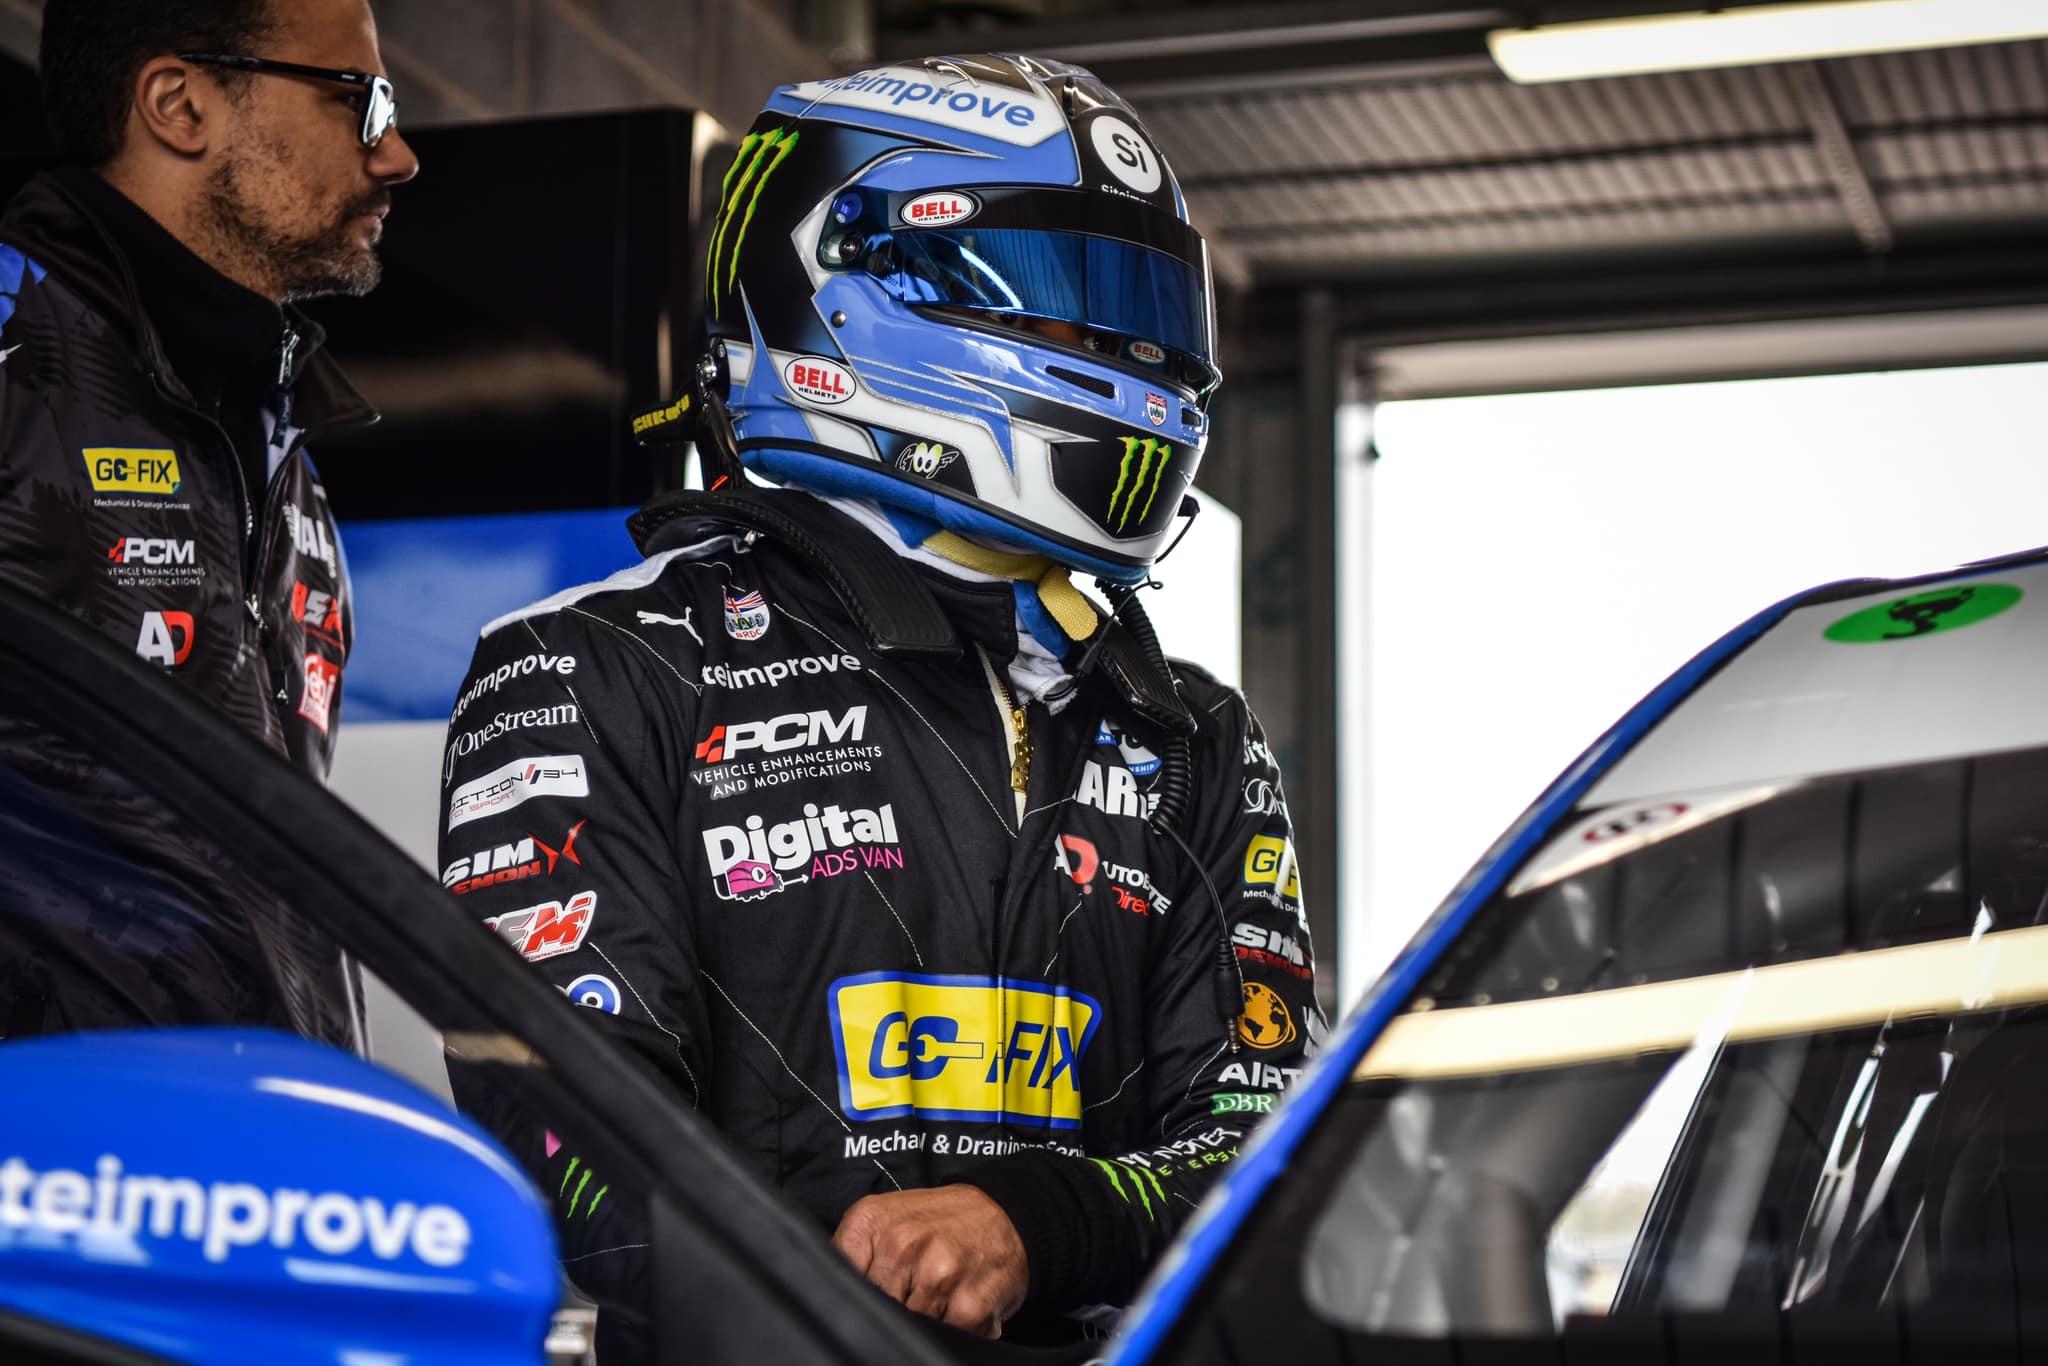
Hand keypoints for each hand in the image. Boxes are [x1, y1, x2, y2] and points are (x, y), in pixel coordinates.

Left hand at [832, 1184, 1028, 1337]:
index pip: (837, 1280)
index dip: (852, 1295)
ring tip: (936, 1293)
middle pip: (871, 1307)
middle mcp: (902, 1243)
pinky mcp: (968, 1307)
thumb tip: (831, 1300)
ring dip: (920, 1319)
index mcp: (870, 1221)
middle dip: (888, 1306)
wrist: (1005, 1214)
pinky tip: (957, 1302)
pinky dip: (950, 1327)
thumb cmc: (941, 1222)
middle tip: (910, 1289)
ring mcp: (937, 1275)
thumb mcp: (885, 1220)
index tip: (868, 1295)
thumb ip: (853, 1255)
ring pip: (905, 1325)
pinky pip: (943, 1336)